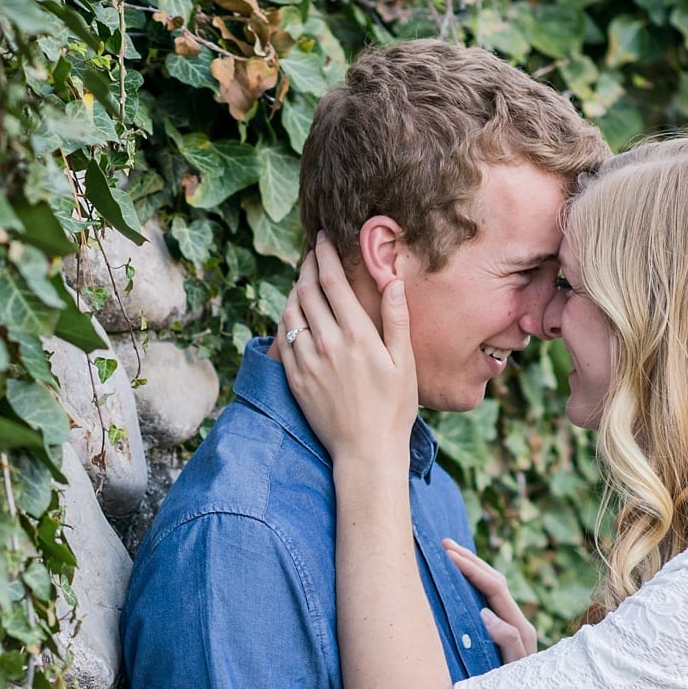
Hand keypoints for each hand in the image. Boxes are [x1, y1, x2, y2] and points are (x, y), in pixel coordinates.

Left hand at [275, 233, 416, 466]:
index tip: (322, 237)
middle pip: (307, 290)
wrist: (365, 451)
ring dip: (294, 290)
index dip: (325, 254)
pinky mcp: (294, 378)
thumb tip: (393, 280)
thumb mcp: (405, 363)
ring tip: (303, 280)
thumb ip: (397, 319)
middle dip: (307, 266)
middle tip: (311, 253)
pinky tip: (293, 314)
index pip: (332, 281)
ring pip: (290, 312)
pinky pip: (282, 338)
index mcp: (357, 335)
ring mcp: (306, 361)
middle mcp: (327, 343)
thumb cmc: (393, 408)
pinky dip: (285, 318)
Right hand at [442, 538, 537, 662]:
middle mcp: (517, 622)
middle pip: (494, 579)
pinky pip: (488, 600)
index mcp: (518, 628)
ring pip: (492, 587)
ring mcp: (510, 625)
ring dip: (472, 567)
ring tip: (449, 552)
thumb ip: (506, 641)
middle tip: (443, 543)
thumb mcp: (510, 670)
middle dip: (470, 559)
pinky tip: (458, 579)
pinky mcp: (503, 632)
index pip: (493, 587)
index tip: (448, 556)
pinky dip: (473, 584)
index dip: (471, 569)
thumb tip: (487, 613)